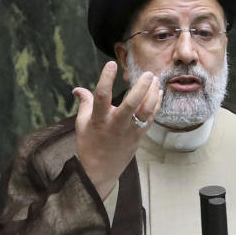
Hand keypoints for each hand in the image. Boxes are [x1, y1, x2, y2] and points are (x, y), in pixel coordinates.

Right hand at [72, 61, 161, 199]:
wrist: (100, 170)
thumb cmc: (89, 144)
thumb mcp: (82, 124)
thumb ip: (84, 103)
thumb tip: (77, 89)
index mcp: (99, 120)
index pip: (101, 96)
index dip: (106, 79)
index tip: (111, 64)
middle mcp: (116, 124)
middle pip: (131, 104)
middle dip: (141, 88)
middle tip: (147, 73)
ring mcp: (130, 131)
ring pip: (145, 111)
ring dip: (152, 94)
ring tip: (155, 79)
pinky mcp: (139, 136)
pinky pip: (150, 118)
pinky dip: (156, 105)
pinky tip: (158, 93)